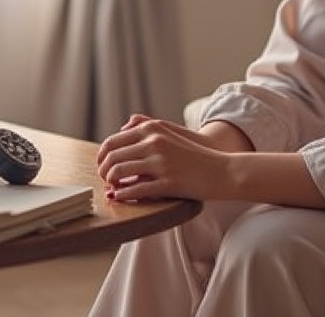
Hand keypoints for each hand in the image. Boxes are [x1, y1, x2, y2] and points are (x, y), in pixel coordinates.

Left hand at [96, 118, 229, 201]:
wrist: (222, 170)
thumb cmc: (195, 154)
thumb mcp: (172, 132)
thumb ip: (147, 126)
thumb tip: (123, 127)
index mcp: (153, 130)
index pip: (112, 141)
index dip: (102, 156)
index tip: (103, 166)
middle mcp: (155, 143)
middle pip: (112, 157)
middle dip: (103, 171)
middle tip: (106, 180)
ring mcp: (161, 163)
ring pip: (119, 172)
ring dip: (111, 183)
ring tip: (113, 188)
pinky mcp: (168, 182)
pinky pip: (135, 190)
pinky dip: (123, 195)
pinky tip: (121, 197)